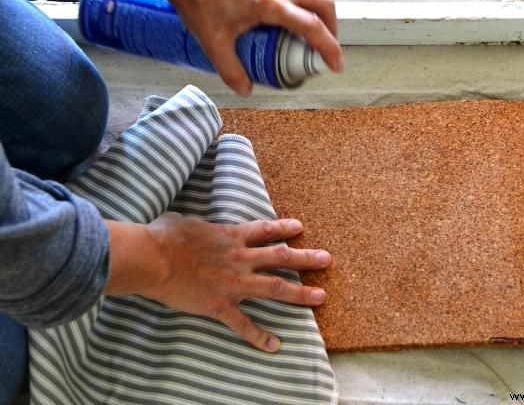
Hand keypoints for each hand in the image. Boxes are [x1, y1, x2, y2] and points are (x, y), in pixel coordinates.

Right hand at [105, 215, 331, 351]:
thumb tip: (191, 224)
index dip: (284, 228)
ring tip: (320, 297)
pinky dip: (259, 336)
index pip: (265, 230)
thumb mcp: (186, 221)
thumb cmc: (165, 236)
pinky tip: (274, 345)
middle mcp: (240, 258)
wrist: (153, 258)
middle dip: (306, 258)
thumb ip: (198, 224)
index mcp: (232, 236)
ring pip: (275, 287)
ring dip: (300, 293)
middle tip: (326, 259)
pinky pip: (244, 324)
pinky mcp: (221, 305)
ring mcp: (234, 283)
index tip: (300, 228)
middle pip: (281, 257)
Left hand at [167, 0, 343, 94]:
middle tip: (326, 49)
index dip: (329, 48)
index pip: (312, 26)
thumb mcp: (213, 43)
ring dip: (314, 16)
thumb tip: (246, 89)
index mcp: (269, 4)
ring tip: (304, 38)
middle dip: (332, 28)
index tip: (335, 64)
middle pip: (323, 4)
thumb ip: (231, 71)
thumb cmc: (197, 0)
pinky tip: (280, 21)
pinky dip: (296, 6)